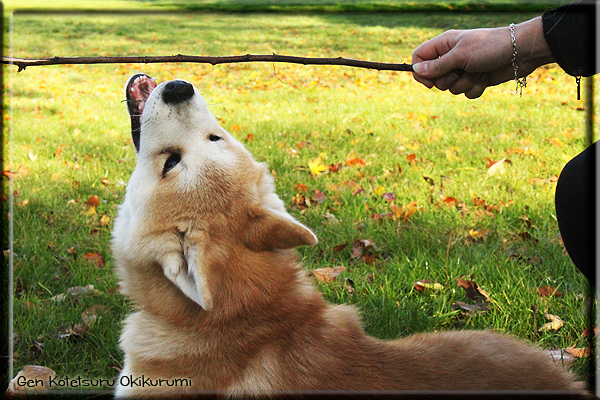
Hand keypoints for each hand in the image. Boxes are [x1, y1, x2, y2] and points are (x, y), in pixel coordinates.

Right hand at [411, 17, 552, 98]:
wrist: (521, 52)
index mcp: (444, 44)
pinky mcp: (475, 80)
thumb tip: (416, 70)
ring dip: (465, 83)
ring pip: (451, 89)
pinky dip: (476, 88)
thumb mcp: (460, 55)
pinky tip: (486, 77)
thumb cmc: (490, 47)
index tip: (429, 82)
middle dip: (449, 80)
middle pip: (435, 78)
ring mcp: (463, 69)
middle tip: (461, 70)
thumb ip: (437, 65)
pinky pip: (466, 94)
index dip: (420, 72)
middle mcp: (451, 57)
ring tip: (478, 71)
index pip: (419, 58)